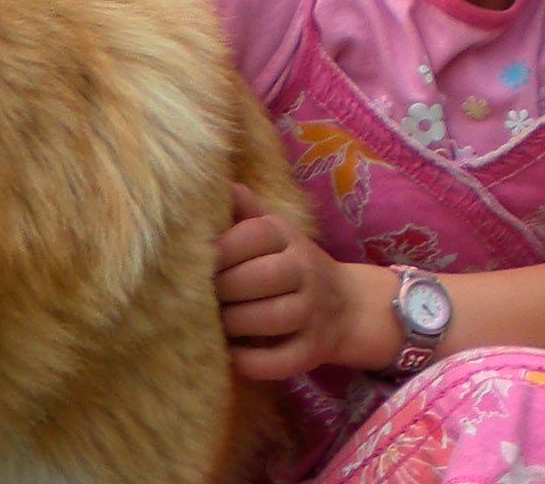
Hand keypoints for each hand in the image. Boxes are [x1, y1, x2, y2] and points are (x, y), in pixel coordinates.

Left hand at [214, 182, 369, 379]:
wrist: (347, 305)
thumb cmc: (289, 263)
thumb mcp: (272, 231)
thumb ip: (244, 209)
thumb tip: (214, 182)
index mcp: (288, 237)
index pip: (254, 234)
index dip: (221, 249)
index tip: (197, 261)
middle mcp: (306, 271)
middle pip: (261, 277)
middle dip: (223, 289)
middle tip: (197, 298)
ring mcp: (313, 312)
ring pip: (272, 318)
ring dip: (235, 323)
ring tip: (215, 323)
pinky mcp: (313, 351)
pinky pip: (280, 360)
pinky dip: (250, 361)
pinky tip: (230, 354)